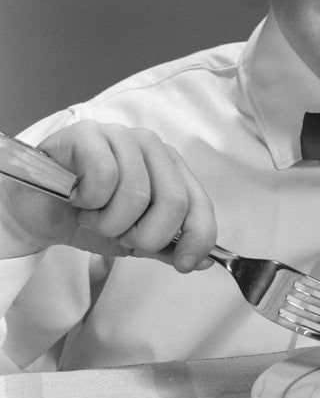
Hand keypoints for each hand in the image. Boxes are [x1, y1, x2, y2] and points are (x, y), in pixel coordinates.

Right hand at [0, 121, 215, 272]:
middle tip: (119, 233)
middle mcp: (153, 147)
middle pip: (173, 202)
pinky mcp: (88, 134)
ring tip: (93, 215)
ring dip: (110, 222)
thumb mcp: (133, 238)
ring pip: (137, 194)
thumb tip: (203, 261)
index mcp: (171, 168)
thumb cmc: (89, 217)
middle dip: (144, 234)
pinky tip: (77, 197)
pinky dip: (89, 201)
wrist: (38, 210)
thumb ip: (167, 246)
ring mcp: (121, 136)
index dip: (198, 237)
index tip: (184, 264)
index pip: (200, 203)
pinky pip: (105, 177)